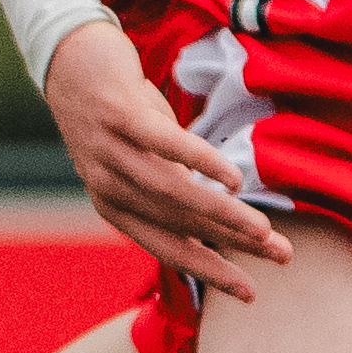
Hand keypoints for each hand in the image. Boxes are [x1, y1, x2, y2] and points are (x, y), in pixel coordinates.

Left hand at [45, 18, 288, 297]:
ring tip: (264, 229)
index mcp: (113, 204)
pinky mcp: (119, 114)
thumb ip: (173, 185)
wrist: (70, 59)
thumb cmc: (117, 113)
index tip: (250, 293)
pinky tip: (231, 179)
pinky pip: (165, 144)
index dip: (209, 272)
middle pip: (179, 223)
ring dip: (223, 214)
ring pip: (174, 192)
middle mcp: (107, 185)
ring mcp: (110, 151)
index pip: (167, 247)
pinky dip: (200, 163)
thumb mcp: (140, 158)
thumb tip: (217, 212)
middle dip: (233, 244)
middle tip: (281, 256)